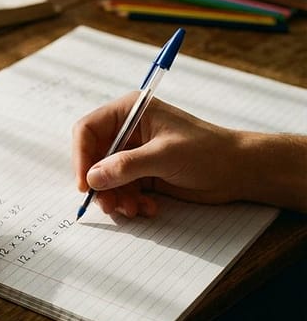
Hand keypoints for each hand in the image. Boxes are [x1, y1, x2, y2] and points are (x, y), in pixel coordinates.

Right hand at [71, 93, 244, 217]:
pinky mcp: (141, 173)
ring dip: (116, 197)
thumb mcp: (164, 156)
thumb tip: (92, 178)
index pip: (87, 130)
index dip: (81, 157)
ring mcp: (133, 153)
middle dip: (101, 184)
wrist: (239, 171)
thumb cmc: (207, 151)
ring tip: (134, 209)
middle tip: (109, 204)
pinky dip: (129, 201)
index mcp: (129, 111)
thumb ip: (126, 166)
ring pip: (105, 178)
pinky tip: (148, 207)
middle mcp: (126, 130)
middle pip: (92, 158)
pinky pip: (121, 189)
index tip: (85, 184)